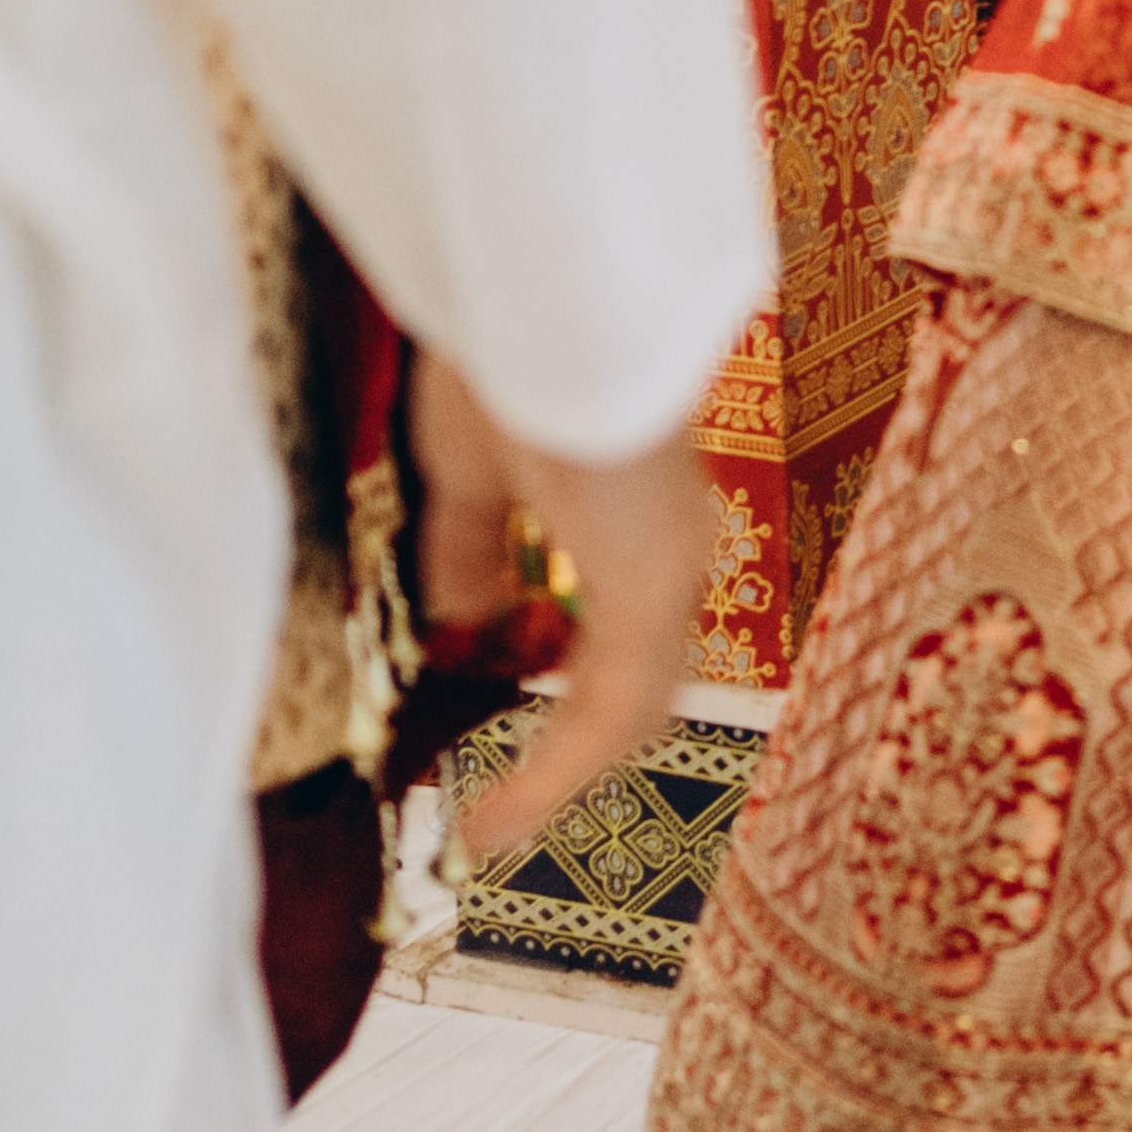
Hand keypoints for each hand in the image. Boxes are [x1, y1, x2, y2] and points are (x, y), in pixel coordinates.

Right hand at [409, 358, 710, 862]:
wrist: (535, 303)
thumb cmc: (506, 356)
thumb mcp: (471, 472)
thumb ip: (472, 551)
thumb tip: (463, 618)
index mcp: (635, 517)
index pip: (619, 632)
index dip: (565, 687)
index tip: (509, 731)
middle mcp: (667, 548)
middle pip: (633, 686)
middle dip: (570, 753)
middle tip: (509, 808)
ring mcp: (666, 569)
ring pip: (627, 711)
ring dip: (559, 776)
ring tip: (498, 827)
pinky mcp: (648, 586)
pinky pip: (608, 712)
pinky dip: (553, 774)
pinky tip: (502, 818)